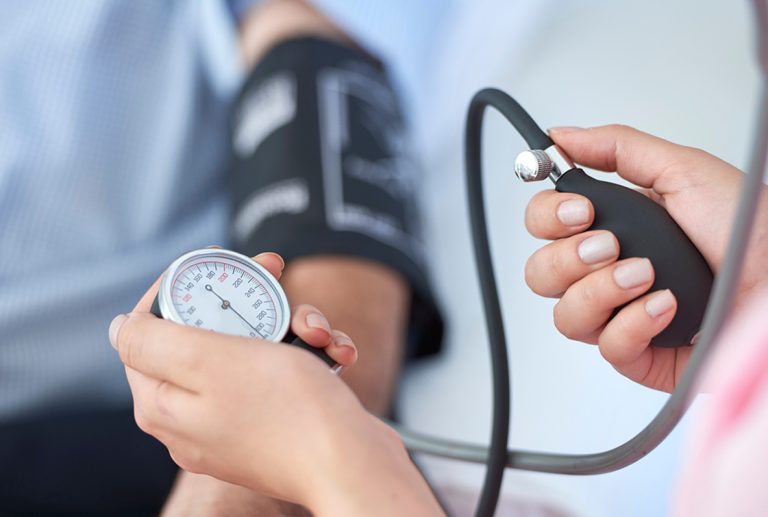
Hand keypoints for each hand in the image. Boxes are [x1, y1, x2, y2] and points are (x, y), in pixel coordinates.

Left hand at [109, 252, 440, 514]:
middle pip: (207, 333)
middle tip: (276, 272)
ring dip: (291, 326)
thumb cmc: (288, 411)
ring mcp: (236, 421)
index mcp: (163, 402)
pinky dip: (309, 354)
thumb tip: (121, 327)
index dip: (181, 286)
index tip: (218, 263)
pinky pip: (283, 373)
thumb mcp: (209, 361)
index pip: (149, 327)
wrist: (354, 465)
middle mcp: (194, 416)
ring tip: (318, 332)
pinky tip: (336, 353)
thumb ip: (153, 340)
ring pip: (252, 348)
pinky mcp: (275, 423)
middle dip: (250, 300)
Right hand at [524, 125, 767, 391]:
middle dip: (568, 258)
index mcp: (611, 225)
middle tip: (611, 245)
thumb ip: (616, 148)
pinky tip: (666, 306)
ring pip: (565, 316)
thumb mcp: (682, 171)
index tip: (581, 210)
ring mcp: (619, 314)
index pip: (542, 225)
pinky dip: (634, 324)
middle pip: (539, 274)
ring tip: (645, 275)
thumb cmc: (747, 229)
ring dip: (601, 291)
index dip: (548, 218)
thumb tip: (559, 137)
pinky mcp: (640, 354)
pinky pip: (607, 347)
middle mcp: (606, 272)